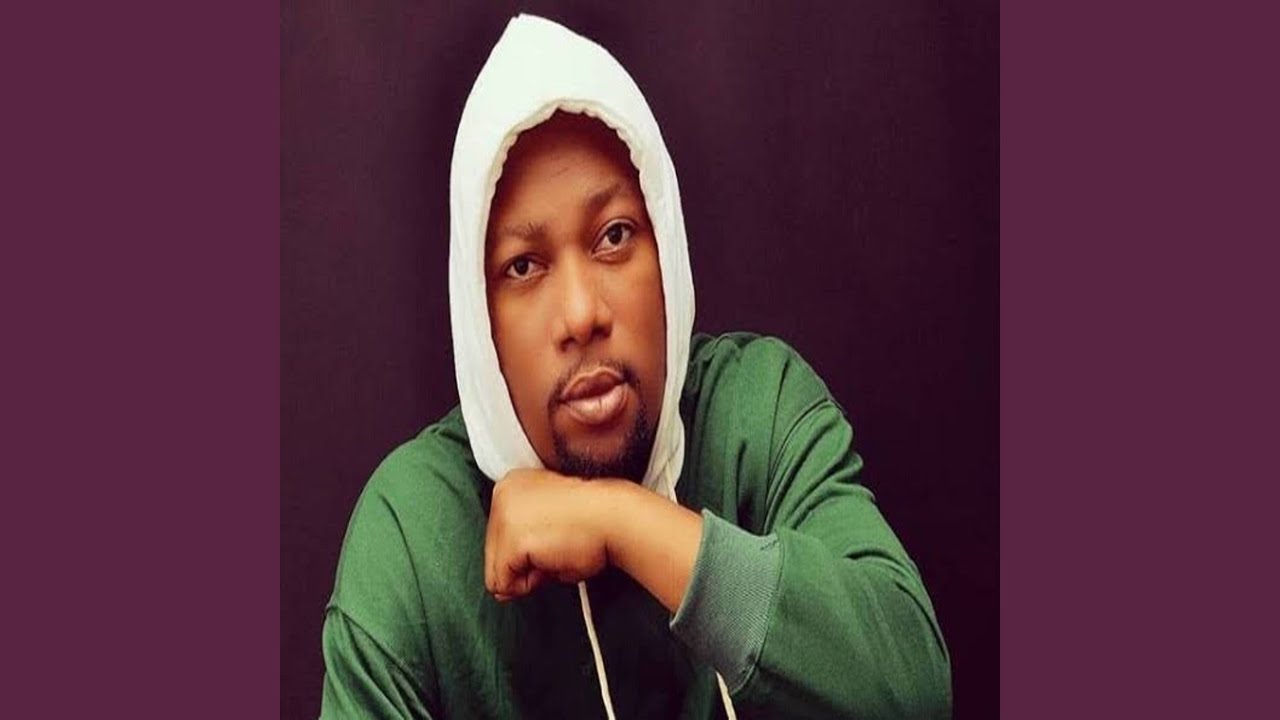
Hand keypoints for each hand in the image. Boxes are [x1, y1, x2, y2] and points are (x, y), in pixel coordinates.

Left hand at [484, 468, 613, 601]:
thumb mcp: (549, 524)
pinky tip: (553, 559)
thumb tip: (500, 591)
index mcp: (511, 483)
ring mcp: (503, 516)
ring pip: (496, 572)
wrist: (614, 516)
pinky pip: (504, 584)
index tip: (557, 534)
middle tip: (558, 546)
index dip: (528, 549)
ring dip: (528, 574)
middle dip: (525, 563)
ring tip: (556, 552)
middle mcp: (501, 493)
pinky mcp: (511, 540)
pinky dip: (529, 584)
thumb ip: (521, 549)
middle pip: (493, 553)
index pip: (500, 536)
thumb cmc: (594, 521)